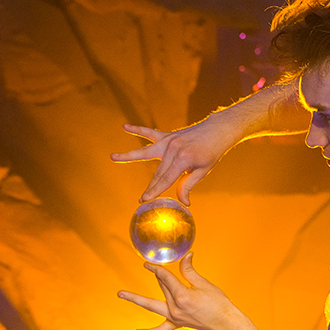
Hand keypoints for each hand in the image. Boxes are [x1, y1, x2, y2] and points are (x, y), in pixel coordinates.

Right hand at [112, 123, 226, 204]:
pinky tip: (125, 127)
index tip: (145, 200)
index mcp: (182, 159)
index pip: (165, 179)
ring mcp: (169, 140)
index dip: (155, 191)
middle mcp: (173, 149)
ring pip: (146, 152)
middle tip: (141, 199)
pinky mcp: (167, 136)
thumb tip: (183, 202)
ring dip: (128, 156)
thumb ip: (188, 185)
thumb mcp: (203, 171)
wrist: (217, 130)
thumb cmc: (211, 152)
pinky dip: (137, 130)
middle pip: (157, 172)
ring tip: (113, 156)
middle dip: (150, 187)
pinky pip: (150, 133)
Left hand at [117, 254, 238, 329]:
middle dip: (157, 276)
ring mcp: (174, 318)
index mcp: (182, 296)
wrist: (226, 324)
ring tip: (121, 294)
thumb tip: (186, 255)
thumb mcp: (204, 284)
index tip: (152, 262)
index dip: (158, 268)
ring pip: (154, 305)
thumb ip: (189, 270)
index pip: (165, 278)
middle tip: (148, 266)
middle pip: (162, 287)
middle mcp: (175, 308)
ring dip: (137, 299)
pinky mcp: (177, 324)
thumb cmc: (218, 303)